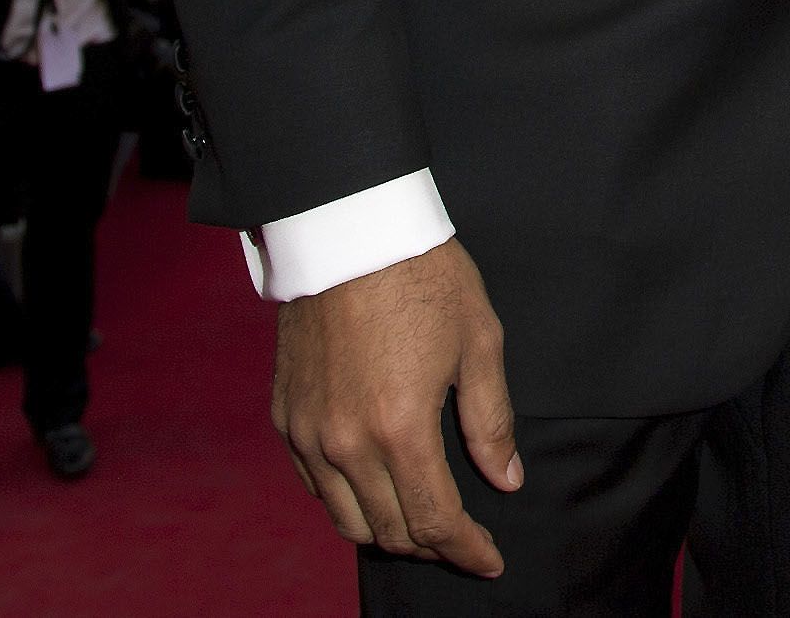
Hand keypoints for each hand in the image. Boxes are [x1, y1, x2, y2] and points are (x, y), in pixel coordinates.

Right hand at [274, 239, 520, 576]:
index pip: (435, 520)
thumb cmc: (423, 277)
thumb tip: (504, 479)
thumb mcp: (479, 342)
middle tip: (462, 539)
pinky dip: (346, 500)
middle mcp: (347, 443)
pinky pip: (313, 486)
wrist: (350, 230)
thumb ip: (491, 421)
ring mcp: (309, 433)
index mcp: (401, 428)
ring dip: (387, 529)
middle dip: (432, 545)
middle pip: (390, 530)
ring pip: (346, 519)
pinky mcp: (285, 417)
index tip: (489, 559)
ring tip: (421, 520)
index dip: (468, 549)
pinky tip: (375, 486)